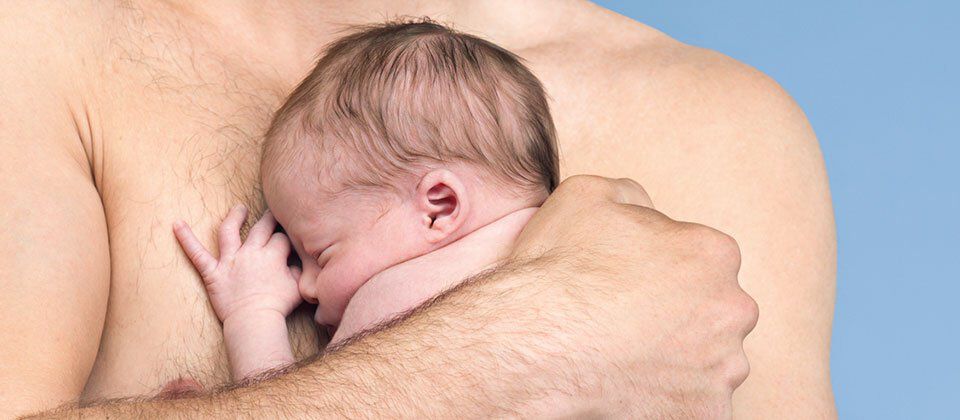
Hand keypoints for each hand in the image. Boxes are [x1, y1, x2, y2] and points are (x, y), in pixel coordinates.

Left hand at [173, 205, 301, 322]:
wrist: (255, 321)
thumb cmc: (278, 307)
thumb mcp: (298, 287)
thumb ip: (298, 271)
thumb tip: (298, 264)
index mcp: (272, 256)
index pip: (281, 238)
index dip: (285, 239)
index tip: (288, 241)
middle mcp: (251, 253)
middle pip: (261, 228)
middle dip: (268, 219)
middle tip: (271, 212)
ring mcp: (230, 261)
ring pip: (229, 231)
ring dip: (234, 217)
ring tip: (239, 208)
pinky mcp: (213, 273)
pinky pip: (196, 254)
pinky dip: (186, 238)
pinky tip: (176, 224)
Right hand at [510, 175, 758, 416]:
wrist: (537, 344)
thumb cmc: (561, 270)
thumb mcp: (588, 195)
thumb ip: (632, 196)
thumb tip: (645, 209)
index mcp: (713, 253)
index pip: (700, 259)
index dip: (663, 269)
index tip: (631, 284)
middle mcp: (731, 309)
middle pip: (713, 311)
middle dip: (681, 316)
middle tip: (630, 323)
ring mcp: (722, 367)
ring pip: (709, 361)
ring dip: (680, 360)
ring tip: (628, 358)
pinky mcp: (705, 413)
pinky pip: (695, 405)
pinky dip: (670, 399)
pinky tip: (633, 387)